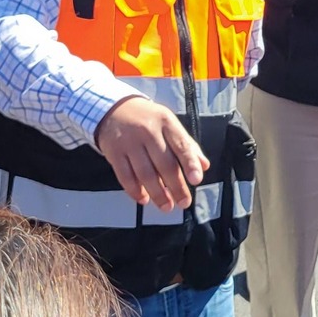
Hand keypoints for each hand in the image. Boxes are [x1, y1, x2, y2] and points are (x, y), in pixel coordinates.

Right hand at [95, 95, 206, 209]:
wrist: (113, 109)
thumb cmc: (148, 120)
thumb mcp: (169, 124)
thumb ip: (187, 145)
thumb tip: (203, 166)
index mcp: (166, 122)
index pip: (181, 145)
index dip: (190, 163)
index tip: (196, 180)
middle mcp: (148, 131)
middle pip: (164, 164)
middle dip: (176, 187)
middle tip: (184, 203)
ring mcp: (129, 142)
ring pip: (145, 173)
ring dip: (157, 194)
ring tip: (167, 207)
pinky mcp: (113, 152)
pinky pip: (125, 176)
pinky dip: (135, 191)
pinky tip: (144, 200)